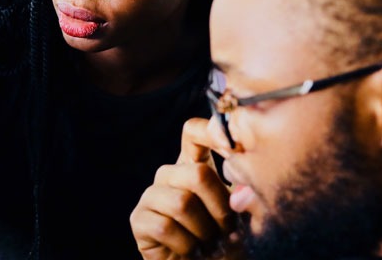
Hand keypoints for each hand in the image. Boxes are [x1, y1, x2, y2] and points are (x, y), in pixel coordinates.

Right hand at [130, 118, 234, 258]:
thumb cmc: (226, 242)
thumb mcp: (242, 215)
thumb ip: (242, 194)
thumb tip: (241, 184)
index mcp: (194, 166)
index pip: (193, 133)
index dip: (210, 133)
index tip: (234, 150)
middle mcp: (169, 176)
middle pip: (196, 173)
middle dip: (220, 208)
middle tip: (228, 231)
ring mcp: (151, 196)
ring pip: (181, 203)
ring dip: (205, 231)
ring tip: (210, 244)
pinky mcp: (139, 220)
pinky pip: (164, 226)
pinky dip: (186, 245)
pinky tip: (191, 251)